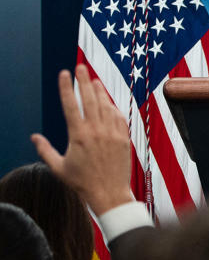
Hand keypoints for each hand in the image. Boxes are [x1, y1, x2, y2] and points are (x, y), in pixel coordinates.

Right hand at [31, 65, 134, 214]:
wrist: (109, 193)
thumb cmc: (82, 182)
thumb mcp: (58, 167)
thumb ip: (45, 150)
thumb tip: (34, 136)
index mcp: (78, 136)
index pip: (71, 105)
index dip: (66, 87)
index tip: (64, 73)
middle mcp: (96, 131)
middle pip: (90, 99)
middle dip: (84, 80)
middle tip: (80, 66)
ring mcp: (112, 133)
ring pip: (106, 106)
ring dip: (99, 91)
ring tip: (93, 80)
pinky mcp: (124, 138)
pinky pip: (118, 117)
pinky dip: (112, 107)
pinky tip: (108, 102)